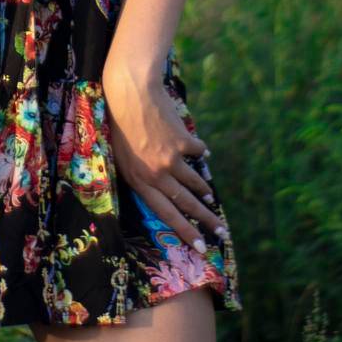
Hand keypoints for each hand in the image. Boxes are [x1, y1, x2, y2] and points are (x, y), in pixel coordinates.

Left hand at [101, 63, 228, 251]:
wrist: (130, 92)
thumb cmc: (119, 123)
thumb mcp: (122, 156)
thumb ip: (140, 175)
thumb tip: (160, 188)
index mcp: (139, 181)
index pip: (166, 215)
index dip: (186, 233)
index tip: (202, 249)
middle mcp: (157, 174)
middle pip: (186, 204)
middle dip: (206, 221)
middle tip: (222, 233)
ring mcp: (171, 158)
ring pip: (195, 182)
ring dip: (203, 191)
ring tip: (210, 198)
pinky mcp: (183, 141)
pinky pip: (196, 152)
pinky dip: (199, 152)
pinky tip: (200, 151)